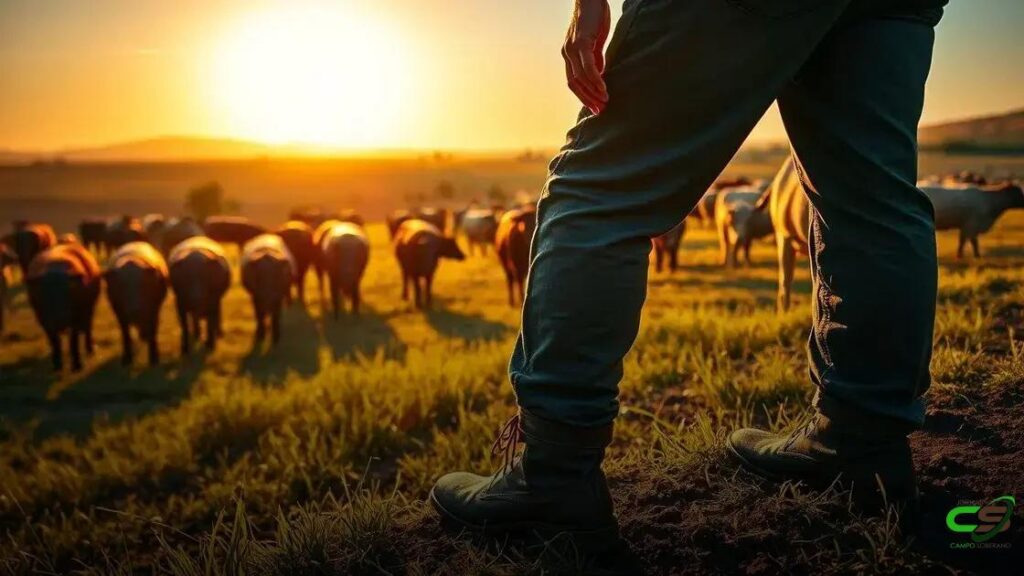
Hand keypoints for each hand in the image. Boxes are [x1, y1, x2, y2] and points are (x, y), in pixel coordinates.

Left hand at [563, 0, 610, 114]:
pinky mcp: (580, 43)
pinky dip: (595, 79)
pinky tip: (603, 88)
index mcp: (569, 55)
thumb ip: (595, 59)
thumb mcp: (595, 43)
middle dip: (587, 99)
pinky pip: (587, 67)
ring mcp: (571, 49)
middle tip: (600, 110)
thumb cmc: (595, 18)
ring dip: (593, 92)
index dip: (583, 96)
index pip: (573, 82)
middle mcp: (567, 53)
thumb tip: (600, 75)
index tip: (595, 108)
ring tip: (605, 101)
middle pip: (574, 84)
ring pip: (580, 78)